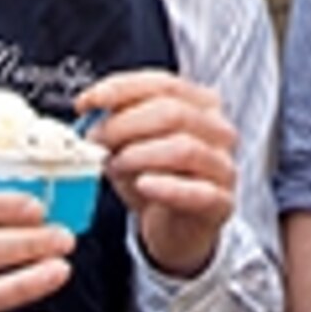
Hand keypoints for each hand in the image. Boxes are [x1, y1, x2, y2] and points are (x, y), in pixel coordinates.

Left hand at [78, 70, 239, 276]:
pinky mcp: (222, 202)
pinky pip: (197, 192)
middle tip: (96, 141)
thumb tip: (92, 113)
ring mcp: (223, 166)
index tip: (87, 102)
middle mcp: (218, 130)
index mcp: (200, 104)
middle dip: (125, 124)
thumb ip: (117, 122)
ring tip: (116, 165)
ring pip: (184, 148)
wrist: (175, 228)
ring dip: (139, 155)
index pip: (163, 84)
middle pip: (172, 112)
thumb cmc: (156, 178)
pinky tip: (144, 185)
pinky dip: (167, 187)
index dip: (121, 89)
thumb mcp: (132, 143)